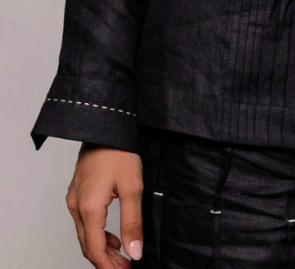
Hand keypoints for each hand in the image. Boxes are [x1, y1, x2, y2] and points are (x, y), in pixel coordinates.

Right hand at [66, 144, 143, 266]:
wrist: (106, 125)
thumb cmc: (119, 151)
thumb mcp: (132, 187)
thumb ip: (133, 222)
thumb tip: (134, 252)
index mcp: (88, 208)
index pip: (95, 250)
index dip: (110, 267)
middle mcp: (76, 206)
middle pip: (88, 246)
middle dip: (107, 262)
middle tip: (126, 267)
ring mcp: (74, 199)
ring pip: (85, 235)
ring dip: (103, 249)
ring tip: (123, 256)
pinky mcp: (78, 192)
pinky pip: (84, 222)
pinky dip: (98, 234)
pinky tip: (113, 236)